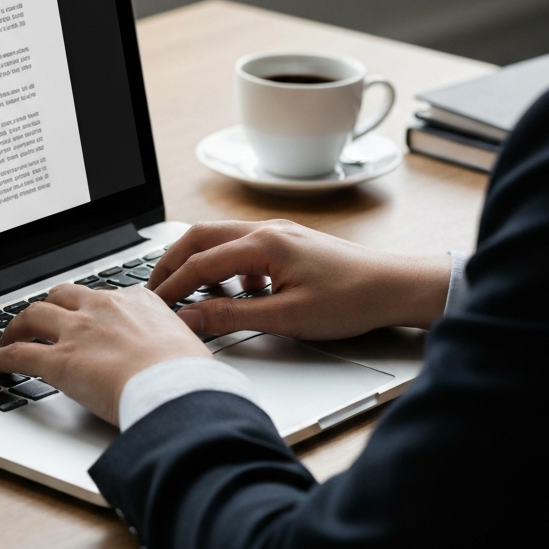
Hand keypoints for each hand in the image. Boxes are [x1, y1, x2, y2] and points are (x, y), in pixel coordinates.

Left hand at [0, 283, 208, 425]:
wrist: (179, 388)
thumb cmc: (191, 375)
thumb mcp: (189, 347)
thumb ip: (174, 344)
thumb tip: (181, 358)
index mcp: (137, 301)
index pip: (104, 296)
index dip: (90, 308)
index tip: (86, 318)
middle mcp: (103, 308)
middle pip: (63, 295)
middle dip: (48, 307)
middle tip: (40, 322)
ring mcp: (78, 331)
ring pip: (34, 316)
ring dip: (16, 326)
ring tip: (7, 337)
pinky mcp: (59, 361)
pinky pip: (17, 354)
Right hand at [148, 220, 451, 339]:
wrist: (395, 287)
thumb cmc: (351, 300)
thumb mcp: (287, 317)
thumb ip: (232, 316)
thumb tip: (190, 318)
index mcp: (263, 244)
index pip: (200, 263)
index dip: (172, 287)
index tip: (153, 306)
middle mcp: (266, 230)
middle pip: (200, 237)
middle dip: (172, 262)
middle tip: (153, 289)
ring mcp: (278, 234)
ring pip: (220, 239)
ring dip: (198, 263)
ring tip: (187, 294)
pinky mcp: (288, 244)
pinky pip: (242, 248)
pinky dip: (226, 268)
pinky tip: (236, 295)